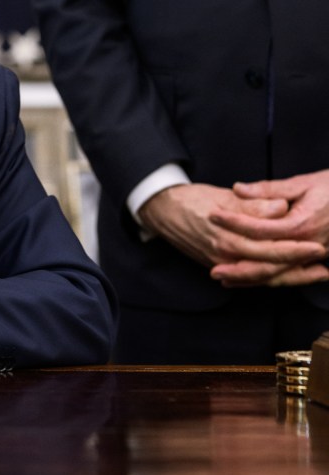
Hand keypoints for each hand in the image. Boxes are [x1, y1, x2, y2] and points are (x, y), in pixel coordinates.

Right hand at [138, 182, 323, 285]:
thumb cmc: (191, 199)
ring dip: (291, 277)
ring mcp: (223, 265)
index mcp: (229, 238)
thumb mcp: (222, 196)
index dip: (295, 250)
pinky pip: (251, 277)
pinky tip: (287, 277)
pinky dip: (271, 278)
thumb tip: (280, 208)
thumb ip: (252, 204)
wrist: (162, 211)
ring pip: (263, 277)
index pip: (270, 249)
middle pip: (270, 268)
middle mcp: (227, 257)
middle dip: (300, 268)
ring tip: (316, 274)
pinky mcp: (221, 266)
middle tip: (324, 264)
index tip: (317, 246)